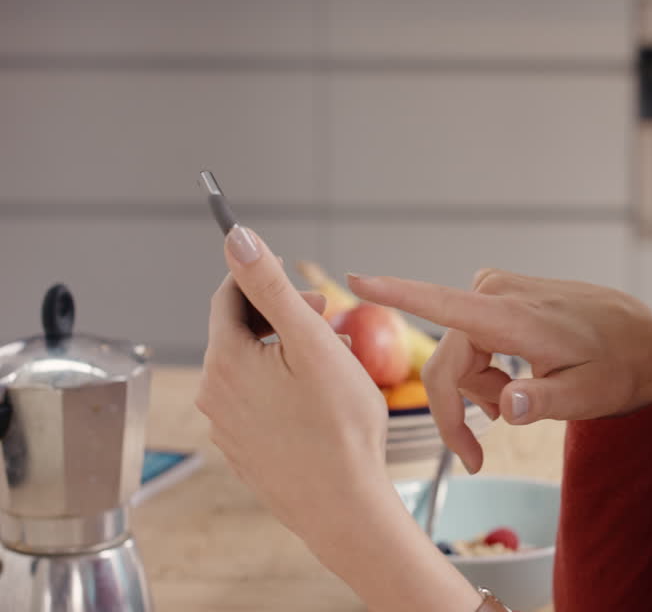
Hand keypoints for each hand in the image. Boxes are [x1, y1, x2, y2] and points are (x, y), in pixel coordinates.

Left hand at [198, 226, 389, 545]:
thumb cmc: (338, 426)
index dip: (264, 278)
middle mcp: (214, 393)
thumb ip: (270, 285)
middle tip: (329, 319)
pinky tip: (322, 400)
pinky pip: (259, 402)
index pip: (228, 296)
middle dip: (283, 317)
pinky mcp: (246, 450)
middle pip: (240, 332)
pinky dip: (285, 388)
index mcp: (225, 360)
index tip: (301, 281)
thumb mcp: (311, 341)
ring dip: (287, 353)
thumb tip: (237, 238)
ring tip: (334, 361)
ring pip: (253, 368)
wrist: (343, 506)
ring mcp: (228, 426)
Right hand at [347, 268, 651, 474]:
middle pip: (445, 364)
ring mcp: (495, 289)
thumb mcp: (592, 395)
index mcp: (516, 318)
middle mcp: (498, 294)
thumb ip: (548, 403)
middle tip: (476, 458)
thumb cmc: (618, 366)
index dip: (398, 295)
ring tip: (522, 399)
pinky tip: (515, 382)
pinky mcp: (496, 293)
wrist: (638, 335)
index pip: (447, 305)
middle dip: (457, 412)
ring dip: (477, 391)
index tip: (356, 278)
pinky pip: (467, 343)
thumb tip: (507, 407)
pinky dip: (483, 372)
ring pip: (455, 358)